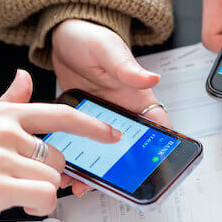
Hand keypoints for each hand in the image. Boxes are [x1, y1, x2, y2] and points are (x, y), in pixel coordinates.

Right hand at [0, 69, 120, 215]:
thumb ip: (9, 101)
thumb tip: (23, 76)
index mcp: (7, 116)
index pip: (61, 115)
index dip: (91, 126)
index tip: (111, 135)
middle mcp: (6, 134)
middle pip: (58, 157)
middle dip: (48, 174)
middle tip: (26, 179)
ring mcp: (1, 159)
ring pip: (52, 179)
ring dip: (40, 192)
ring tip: (16, 191)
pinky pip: (43, 196)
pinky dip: (38, 205)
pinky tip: (21, 202)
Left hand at [51, 19, 171, 194]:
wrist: (62, 37)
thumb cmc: (91, 38)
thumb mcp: (108, 50)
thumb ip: (127, 67)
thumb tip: (151, 78)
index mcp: (137, 96)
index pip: (158, 126)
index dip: (160, 148)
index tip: (154, 167)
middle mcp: (121, 112)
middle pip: (128, 148)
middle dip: (119, 170)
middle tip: (106, 183)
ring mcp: (99, 120)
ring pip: (102, 153)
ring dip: (92, 169)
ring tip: (77, 182)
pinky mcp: (78, 123)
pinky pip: (79, 146)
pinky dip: (72, 159)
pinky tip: (61, 167)